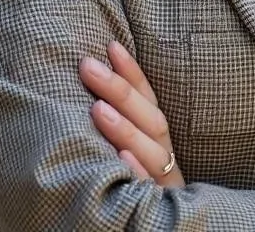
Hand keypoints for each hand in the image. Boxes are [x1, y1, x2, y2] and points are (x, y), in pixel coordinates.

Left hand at [79, 41, 184, 186]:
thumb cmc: (130, 185)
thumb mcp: (130, 151)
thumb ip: (118, 120)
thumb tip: (91, 79)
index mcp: (159, 141)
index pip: (149, 101)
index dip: (132, 73)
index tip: (111, 46)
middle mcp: (166, 159)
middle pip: (151, 122)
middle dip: (121, 92)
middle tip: (88, 66)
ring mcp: (163, 186)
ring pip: (153, 154)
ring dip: (126, 129)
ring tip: (97, 109)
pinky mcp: (157, 208)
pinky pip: (148, 191)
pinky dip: (137, 172)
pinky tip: (121, 158)